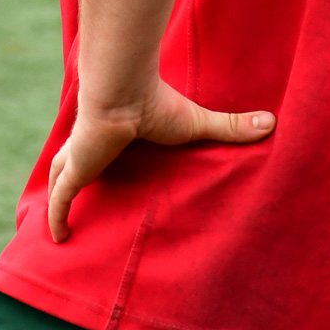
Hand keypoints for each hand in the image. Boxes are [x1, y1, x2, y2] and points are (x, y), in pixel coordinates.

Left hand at [47, 78, 273, 242]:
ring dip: (58, 195)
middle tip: (74, 191)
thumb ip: (230, 126)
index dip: (99, 152)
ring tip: (58, 220)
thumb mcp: (197, 123)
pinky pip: (61, 199)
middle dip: (71, 171)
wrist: (123, 92)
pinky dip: (56, 217)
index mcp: (116, 131)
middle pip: (73, 158)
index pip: (102, 143)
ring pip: (60, 176)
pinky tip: (57, 237)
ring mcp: (80, 157)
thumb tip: (272, 122)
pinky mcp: (75, 170)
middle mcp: (93, 143)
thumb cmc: (156, 103)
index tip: (104, 164)